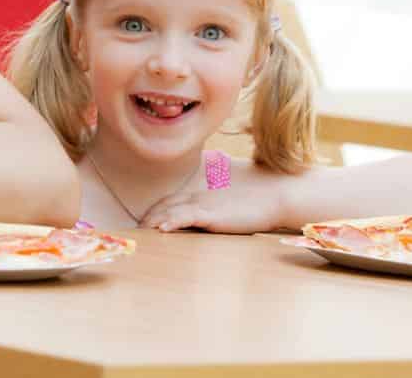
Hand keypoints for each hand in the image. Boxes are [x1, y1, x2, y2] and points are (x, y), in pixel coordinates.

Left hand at [140, 164, 287, 233]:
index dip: (156, 205)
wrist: (277, 191)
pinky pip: (185, 217)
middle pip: (166, 202)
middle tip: (135, 227)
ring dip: (153, 220)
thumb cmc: (258, 187)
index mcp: (201, 183)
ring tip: (140, 230)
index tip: (144, 217)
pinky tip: (161, 228)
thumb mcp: (232, 182)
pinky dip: (171, 221)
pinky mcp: (211, 213)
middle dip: (150, 214)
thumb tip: (209, 186)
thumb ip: (217, 184)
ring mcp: (203, 202)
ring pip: (170, 210)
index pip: (171, 194)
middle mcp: (197, 190)